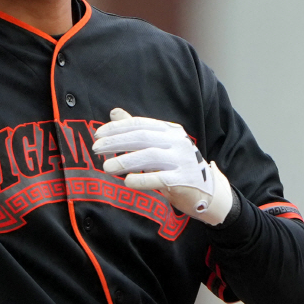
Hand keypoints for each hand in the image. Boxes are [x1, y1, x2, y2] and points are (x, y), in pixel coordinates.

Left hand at [92, 109, 233, 224]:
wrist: (207, 191)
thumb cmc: (177, 168)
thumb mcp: (159, 146)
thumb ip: (138, 130)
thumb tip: (114, 112)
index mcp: (170, 130)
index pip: (140, 124)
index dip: (118, 128)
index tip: (98, 135)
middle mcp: (177, 142)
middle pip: (142, 138)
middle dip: (117, 142)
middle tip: (96, 149)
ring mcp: (182, 161)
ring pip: (150, 156)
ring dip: (126, 161)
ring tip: (106, 167)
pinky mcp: (184, 180)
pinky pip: (160, 179)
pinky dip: (142, 180)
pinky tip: (127, 182)